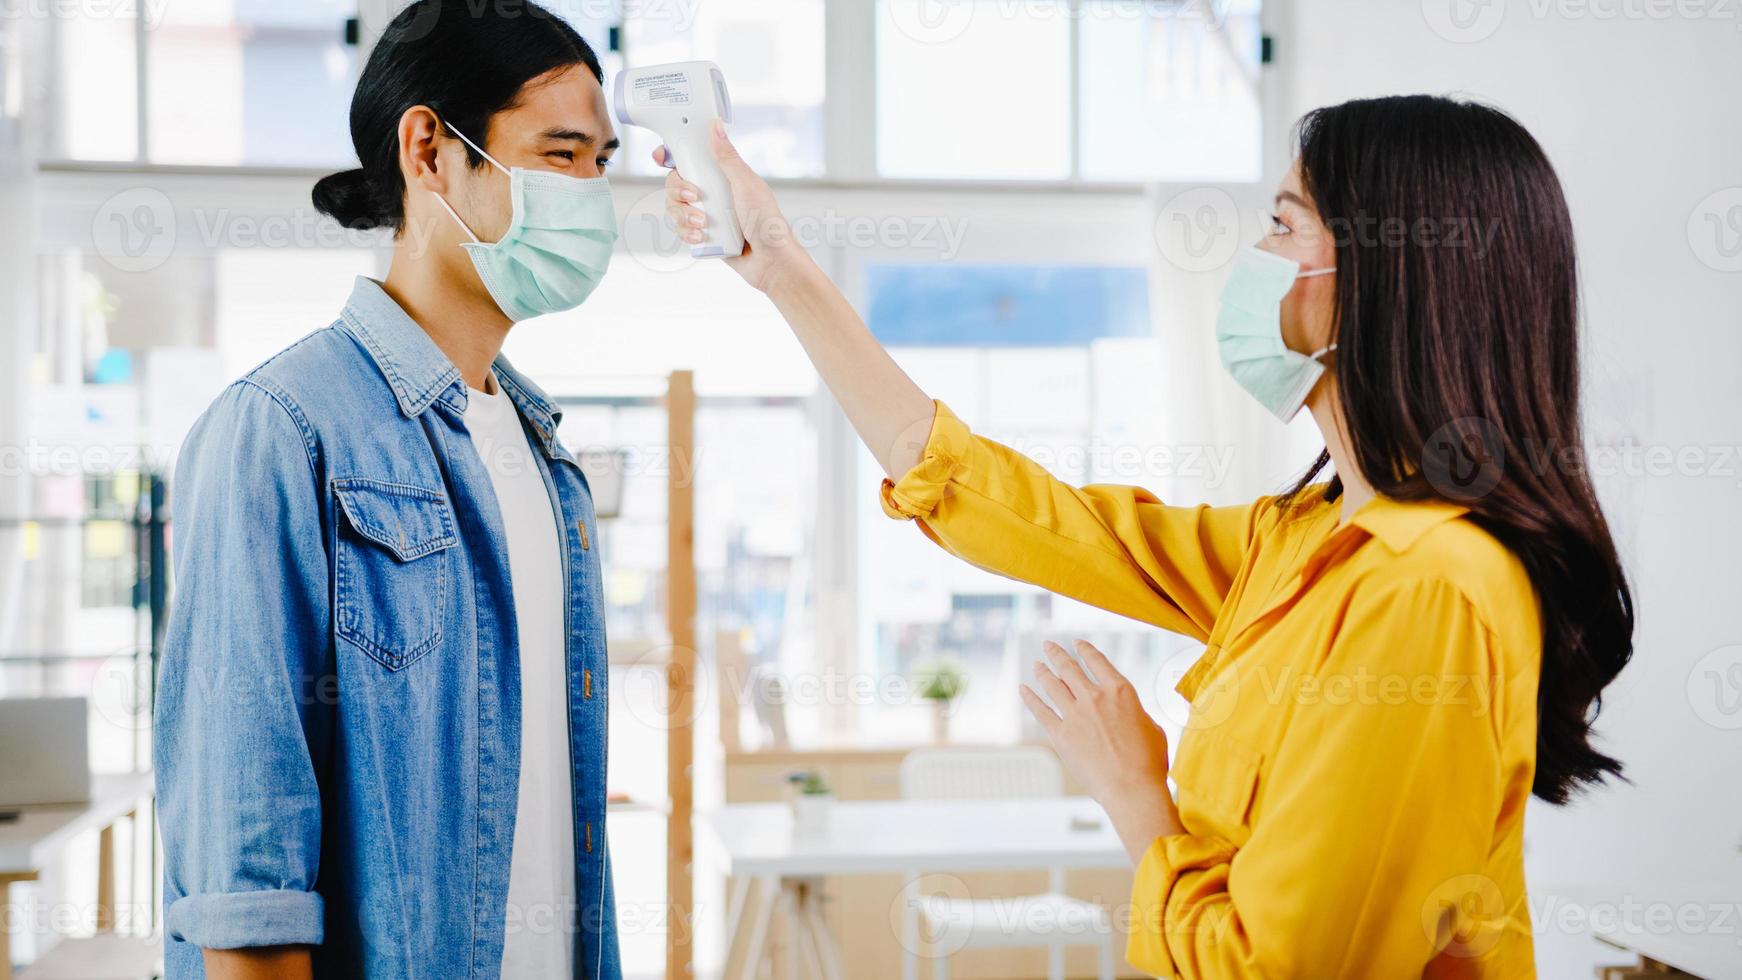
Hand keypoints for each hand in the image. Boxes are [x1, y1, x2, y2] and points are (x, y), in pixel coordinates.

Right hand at [658, 121, 812, 293]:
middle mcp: (712, 193)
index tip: (661, 157)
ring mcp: (706, 215)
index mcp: (722, 176)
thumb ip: (727, 158)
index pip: (691, 160)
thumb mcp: (746, 184)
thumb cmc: (767, 222)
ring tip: (702, 225)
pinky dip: (686, 233)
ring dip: (682, 215)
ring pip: (675, 208)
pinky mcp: (703, 236)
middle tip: (694, 197)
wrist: (771, 262)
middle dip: (677, 191)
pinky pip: (681, 230)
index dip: (671, 156)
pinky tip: (700, 237)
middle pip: (675, 184)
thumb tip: (715, 127)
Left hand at [1021, 639, 1182, 862]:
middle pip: (1070, 668)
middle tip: (1048, 646)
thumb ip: (1135, 713)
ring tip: (1036, 665)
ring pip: (1053, 685)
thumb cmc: (1149, 762)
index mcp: (1121, 691)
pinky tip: (1023, 689)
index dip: (1085, 650)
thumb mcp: (1152, 727)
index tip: (1076, 644)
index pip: (1097, 661)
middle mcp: (1095, 697)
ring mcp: (1075, 714)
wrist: (1131, 788)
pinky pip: (1040, 710)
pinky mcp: (1060, 734)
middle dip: (1057, 654)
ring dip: (1042, 672)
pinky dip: (1030, 697)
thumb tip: (1128, 712)